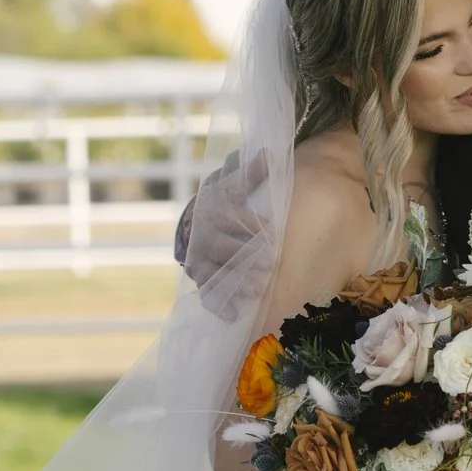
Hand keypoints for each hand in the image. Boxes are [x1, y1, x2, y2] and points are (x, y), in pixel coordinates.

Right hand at [176, 150, 269, 310]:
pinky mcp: (202, 279)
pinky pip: (207, 294)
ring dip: (234, 282)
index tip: (271, 230)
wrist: (200, 222)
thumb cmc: (227, 202)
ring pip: (215, 273)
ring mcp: (201, 260)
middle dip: (245, 257)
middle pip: (223, 248)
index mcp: (213, 210)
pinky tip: (233, 316)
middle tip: (269, 264)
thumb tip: (267, 154)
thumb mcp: (236, 186)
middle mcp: (204, 236)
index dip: (251, 224)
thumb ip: (252, 174)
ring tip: (256, 290)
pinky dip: (218, 305)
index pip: (231, 217)